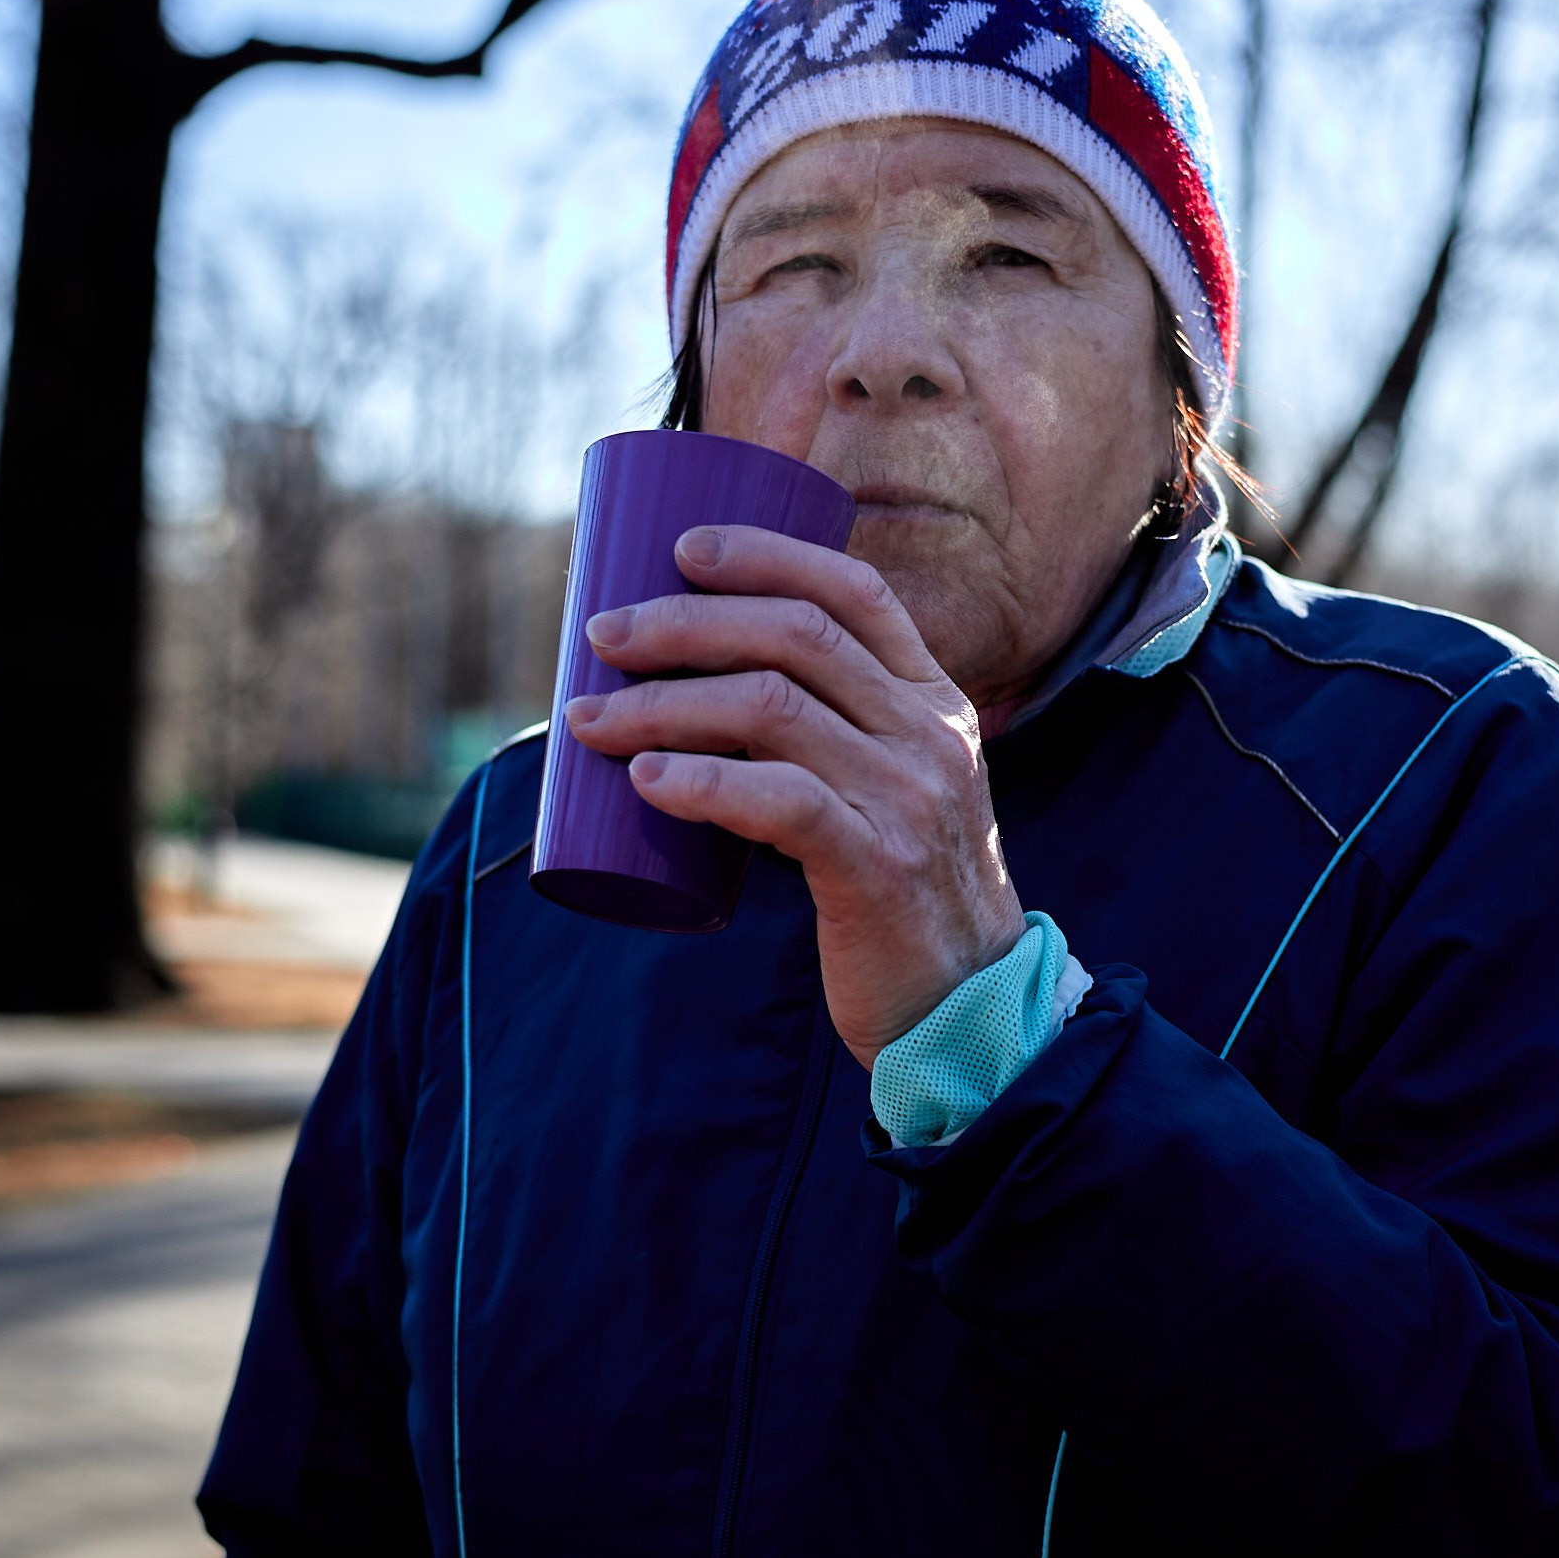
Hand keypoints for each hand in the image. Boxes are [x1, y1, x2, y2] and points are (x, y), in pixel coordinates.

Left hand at [565, 522, 1026, 1069]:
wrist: (970, 1007)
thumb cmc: (904, 896)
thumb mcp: (899, 793)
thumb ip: (841, 742)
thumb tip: (708, 702)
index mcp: (935, 701)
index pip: (855, 593)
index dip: (765, 556)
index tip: (681, 550)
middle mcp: (928, 734)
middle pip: (795, 636)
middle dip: (685, 622)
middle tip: (602, 637)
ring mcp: (907, 797)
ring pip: (769, 709)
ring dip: (661, 702)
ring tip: (588, 719)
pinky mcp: (875, 865)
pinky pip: (775, 801)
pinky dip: (698, 782)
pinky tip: (643, 779)